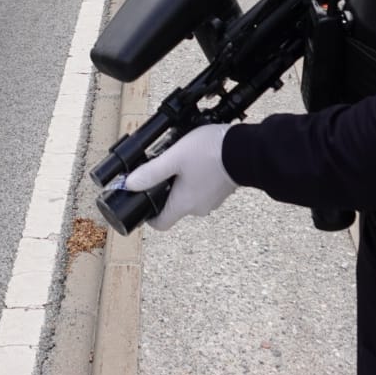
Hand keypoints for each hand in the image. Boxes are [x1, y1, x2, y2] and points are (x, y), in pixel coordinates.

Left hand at [122, 123, 236, 230]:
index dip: (148, 216)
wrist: (246, 150)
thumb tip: (129, 184)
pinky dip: (197, 178)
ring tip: (180, 160)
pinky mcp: (222, 190)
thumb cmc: (211, 154)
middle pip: (174, 207)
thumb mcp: (174, 158)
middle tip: (160, 169)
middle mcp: (198, 207)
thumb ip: (151, 172)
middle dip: (165, 190)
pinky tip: (197, 160)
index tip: (142, 201)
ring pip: (189, 196)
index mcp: (183, 204)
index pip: (160, 224)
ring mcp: (212, 200)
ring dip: (182, 182)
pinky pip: (203, 188)